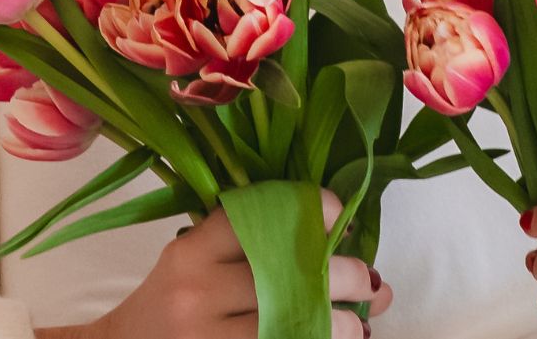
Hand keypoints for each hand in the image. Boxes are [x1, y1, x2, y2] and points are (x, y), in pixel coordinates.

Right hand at [52, 192, 390, 338]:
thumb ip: (249, 243)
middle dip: (344, 275)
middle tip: (366, 280)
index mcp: (192, 253)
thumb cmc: (170, 304)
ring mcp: (208, 337)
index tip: (337, 215)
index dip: (309, 209)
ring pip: (296, 324)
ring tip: (358, 325)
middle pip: (289, 272)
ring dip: (342, 325)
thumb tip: (343, 238)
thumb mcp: (192, 261)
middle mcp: (198, 292)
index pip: (258, 215)